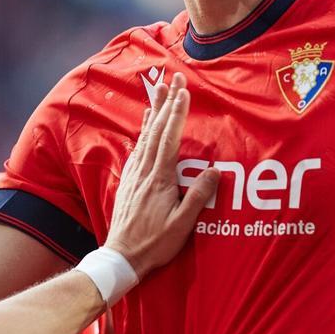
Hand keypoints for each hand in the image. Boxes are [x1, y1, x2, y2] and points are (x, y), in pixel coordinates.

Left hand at [104, 72, 218, 278]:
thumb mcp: (182, 225)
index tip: (184, 92)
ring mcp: (135, 174)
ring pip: (146, 135)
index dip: (177, 114)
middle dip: (166, 102)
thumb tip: (212, 170)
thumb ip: (197, 196)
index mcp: (160, 179)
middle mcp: (145, 171)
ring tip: (159, 89)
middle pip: (156, 129)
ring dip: (153, 110)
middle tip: (173, 77)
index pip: (170, 139)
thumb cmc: (154, 243)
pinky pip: (138, 146)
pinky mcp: (129, 180)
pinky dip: (143, 129)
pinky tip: (145, 121)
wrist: (121, 256)